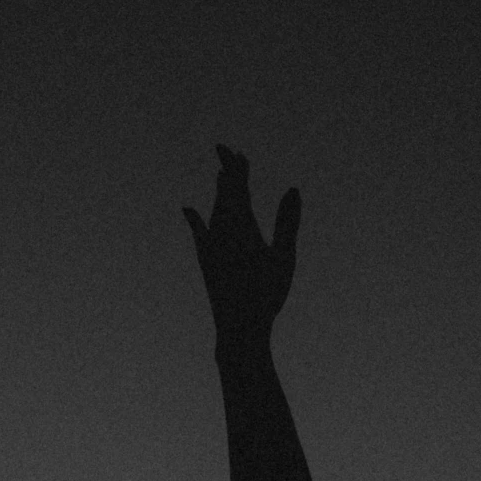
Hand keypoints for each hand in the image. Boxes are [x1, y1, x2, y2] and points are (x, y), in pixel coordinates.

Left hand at [182, 145, 300, 344]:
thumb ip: (287, 222)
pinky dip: (195, 219)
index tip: (235, 152)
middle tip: (229, 154)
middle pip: (223, 195)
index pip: (236, 187)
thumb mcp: (284, 257)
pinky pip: (199, 232)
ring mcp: (211, 246)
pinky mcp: (205, 261)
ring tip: (221, 177)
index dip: (235, 168)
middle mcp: (221, 231)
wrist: (238, 328)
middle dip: (228, 174)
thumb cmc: (267, 295)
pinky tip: (187, 209)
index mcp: (241, 226)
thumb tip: (293, 189)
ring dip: (219, 193)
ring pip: (213, 211)